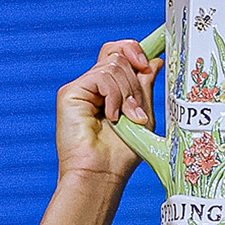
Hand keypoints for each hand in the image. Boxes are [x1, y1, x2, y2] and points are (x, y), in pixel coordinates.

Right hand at [55, 40, 159, 182]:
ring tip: (128, 119)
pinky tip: (113, 117)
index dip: (135, 51)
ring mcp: (82, 88)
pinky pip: (101, 76)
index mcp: (110, 90)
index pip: (119, 54)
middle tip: (137, 111)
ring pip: (113, 65)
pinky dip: (114, 96)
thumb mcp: (142, 116)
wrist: (101, 173)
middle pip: (118, 55)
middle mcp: (94, 86)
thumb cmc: (121, 154)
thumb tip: (153, 61)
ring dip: (127, 93)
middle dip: (135, 81)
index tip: (150, 63)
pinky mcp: (70, 92)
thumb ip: (144, 88)